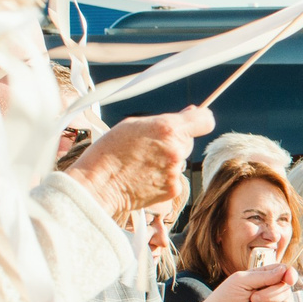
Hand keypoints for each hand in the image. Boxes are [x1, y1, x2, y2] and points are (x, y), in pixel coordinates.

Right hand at [65, 105, 212, 218]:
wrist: (98, 185)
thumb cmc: (109, 152)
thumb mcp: (131, 125)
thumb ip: (162, 120)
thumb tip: (190, 113)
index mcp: (167, 129)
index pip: (204, 121)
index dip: (200, 119)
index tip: (195, 120)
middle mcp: (176, 150)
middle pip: (188, 142)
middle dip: (174, 142)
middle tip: (149, 147)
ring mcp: (176, 171)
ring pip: (179, 161)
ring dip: (166, 160)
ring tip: (140, 163)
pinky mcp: (173, 189)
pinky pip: (173, 178)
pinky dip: (162, 177)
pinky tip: (143, 177)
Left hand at [178, 264, 297, 301]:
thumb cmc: (225, 298)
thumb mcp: (241, 280)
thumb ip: (264, 275)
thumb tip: (285, 270)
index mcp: (265, 279)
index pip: (285, 273)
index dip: (290, 275)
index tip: (289, 278)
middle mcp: (271, 294)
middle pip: (285, 291)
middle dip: (266, 295)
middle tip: (250, 298)